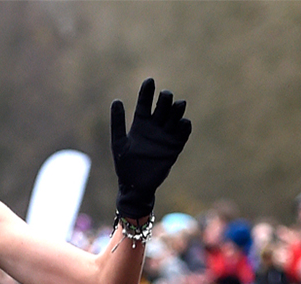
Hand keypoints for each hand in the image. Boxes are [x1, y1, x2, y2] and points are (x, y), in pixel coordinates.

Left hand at [111, 78, 191, 218]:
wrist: (135, 185)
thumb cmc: (124, 165)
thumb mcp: (119, 142)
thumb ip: (118, 123)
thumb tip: (116, 100)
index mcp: (140, 124)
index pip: (145, 103)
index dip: (147, 91)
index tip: (149, 80)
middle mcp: (154, 127)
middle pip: (163, 106)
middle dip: (165, 99)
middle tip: (165, 96)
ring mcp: (166, 136)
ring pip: (175, 116)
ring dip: (177, 109)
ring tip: (177, 104)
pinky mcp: (175, 147)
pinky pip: (183, 133)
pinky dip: (184, 126)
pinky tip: (183, 122)